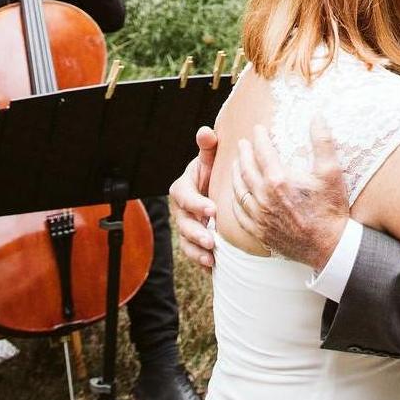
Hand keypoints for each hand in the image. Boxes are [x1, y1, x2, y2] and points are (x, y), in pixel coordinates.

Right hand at [169, 126, 218, 268]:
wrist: (218, 189)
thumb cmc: (214, 172)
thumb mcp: (211, 159)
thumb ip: (208, 148)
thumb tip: (206, 132)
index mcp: (183, 187)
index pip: (183, 195)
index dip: (195, 202)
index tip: (212, 208)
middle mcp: (181, 209)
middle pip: (182, 222)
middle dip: (196, 232)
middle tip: (211, 240)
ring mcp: (186, 226)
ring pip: (185, 241)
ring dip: (196, 251)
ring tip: (210, 257)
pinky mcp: (194, 240)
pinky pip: (192, 253)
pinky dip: (200, 260)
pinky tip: (212, 267)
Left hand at [230, 118, 348, 269]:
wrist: (330, 246)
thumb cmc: (331, 208)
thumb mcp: (331, 172)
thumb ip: (323, 141)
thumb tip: (317, 116)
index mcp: (279, 180)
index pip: (262, 151)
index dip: (259, 137)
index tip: (258, 128)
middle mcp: (264, 197)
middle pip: (246, 169)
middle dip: (243, 153)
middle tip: (242, 143)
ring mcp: (259, 216)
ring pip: (239, 190)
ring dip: (236, 174)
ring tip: (237, 164)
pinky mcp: (259, 232)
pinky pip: (239, 213)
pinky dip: (235, 200)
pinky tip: (237, 194)